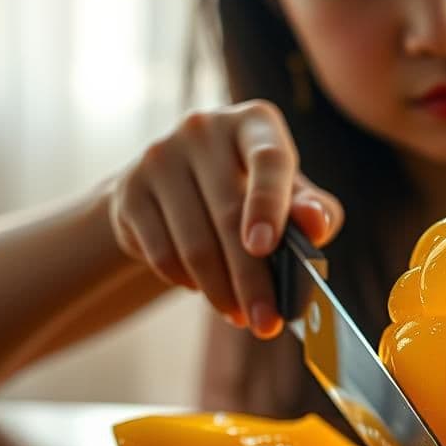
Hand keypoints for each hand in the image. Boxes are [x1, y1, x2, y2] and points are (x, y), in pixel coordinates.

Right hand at [108, 100, 343, 337]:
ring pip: (194, 244)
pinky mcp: (129, 191)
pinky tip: (203, 288)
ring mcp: (161, 156)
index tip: (265, 247)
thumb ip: (315, 211)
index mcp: (254, 122)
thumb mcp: (292, 196)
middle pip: (229, 217)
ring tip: (239, 316)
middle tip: (266, 323)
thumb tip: (316, 224)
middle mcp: (204, 129)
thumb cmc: (255, 192)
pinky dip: (187, 282)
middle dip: (252, 280)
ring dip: (220, 292)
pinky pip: (161, 254)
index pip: (268, 159)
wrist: (179, 186)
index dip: (268, 204)